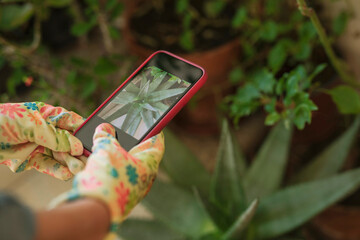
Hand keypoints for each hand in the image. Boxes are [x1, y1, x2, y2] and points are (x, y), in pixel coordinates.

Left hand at [0, 102, 85, 179]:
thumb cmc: (1, 121)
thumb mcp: (29, 124)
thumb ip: (54, 135)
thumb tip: (75, 145)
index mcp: (47, 115)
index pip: (70, 121)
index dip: (82, 129)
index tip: (93, 139)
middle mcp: (46, 131)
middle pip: (68, 141)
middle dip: (77, 150)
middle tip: (88, 159)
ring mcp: (39, 146)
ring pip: (59, 155)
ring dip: (69, 162)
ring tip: (78, 169)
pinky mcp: (31, 160)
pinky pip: (47, 165)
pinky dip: (57, 170)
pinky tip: (66, 174)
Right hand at [50, 123, 164, 237]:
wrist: (96, 208)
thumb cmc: (108, 175)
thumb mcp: (106, 148)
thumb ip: (105, 136)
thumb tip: (104, 127)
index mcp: (149, 164)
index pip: (157, 144)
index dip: (154, 132)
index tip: (152, 125)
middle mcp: (146, 178)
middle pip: (143, 155)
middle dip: (133, 144)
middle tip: (126, 133)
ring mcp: (134, 189)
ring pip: (130, 168)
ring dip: (121, 158)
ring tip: (109, 146)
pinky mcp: (122, 196)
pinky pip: (121, 178)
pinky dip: (113, 169)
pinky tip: (102, 164)